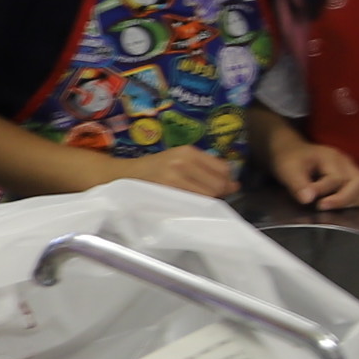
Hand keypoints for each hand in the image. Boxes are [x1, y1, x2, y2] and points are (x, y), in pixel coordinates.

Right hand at [116, 146, 242, 199]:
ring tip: (199, 201)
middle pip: (217, 184)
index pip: (223, 168)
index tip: (226, 187)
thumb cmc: (155, 168)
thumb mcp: (179, 159)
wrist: (125, 175)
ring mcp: (174, 178)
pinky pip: (192, 204)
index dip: (228, 180)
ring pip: (207, 196)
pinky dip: (196, 207)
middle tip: (213, 197)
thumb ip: (204, 167)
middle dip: (220, 192)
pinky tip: (190, 206)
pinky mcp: (167, 193)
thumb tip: (233, 184)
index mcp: (188, 151)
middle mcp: (182, 162)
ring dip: (208, 201)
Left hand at [275, 137, 358, 207]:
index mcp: (331, 158)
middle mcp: (348, 163)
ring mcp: (355, 170)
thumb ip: (298, 184)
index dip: (327, 192)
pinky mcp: (358, 178)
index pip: (336, 177)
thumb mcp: (288, 170)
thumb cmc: (291, 160)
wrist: (294, 151)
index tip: (318, 205)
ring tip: (347, 214)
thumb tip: (308, 200)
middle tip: (325, 208)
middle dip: (346, 199)